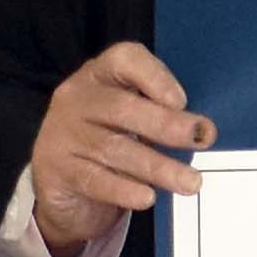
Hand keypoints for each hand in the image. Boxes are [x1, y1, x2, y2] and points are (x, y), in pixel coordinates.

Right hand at [32, 42, 214, 255]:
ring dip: (157, 166)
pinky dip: (124, 190)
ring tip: (190, 181)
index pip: (124, 59)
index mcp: (99, 75)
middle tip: (201, 139)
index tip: (182, 101)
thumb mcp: (129, 119)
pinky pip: (94, 179)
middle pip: (122, 107)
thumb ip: (158, 114)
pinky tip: (148, 197)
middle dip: (166, 124)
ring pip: (113, 148)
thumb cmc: (108, 142)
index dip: (155, 76)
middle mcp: (76, 98)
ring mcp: (62, 133)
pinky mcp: (55, 169)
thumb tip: (202, 131)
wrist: (63, 187)